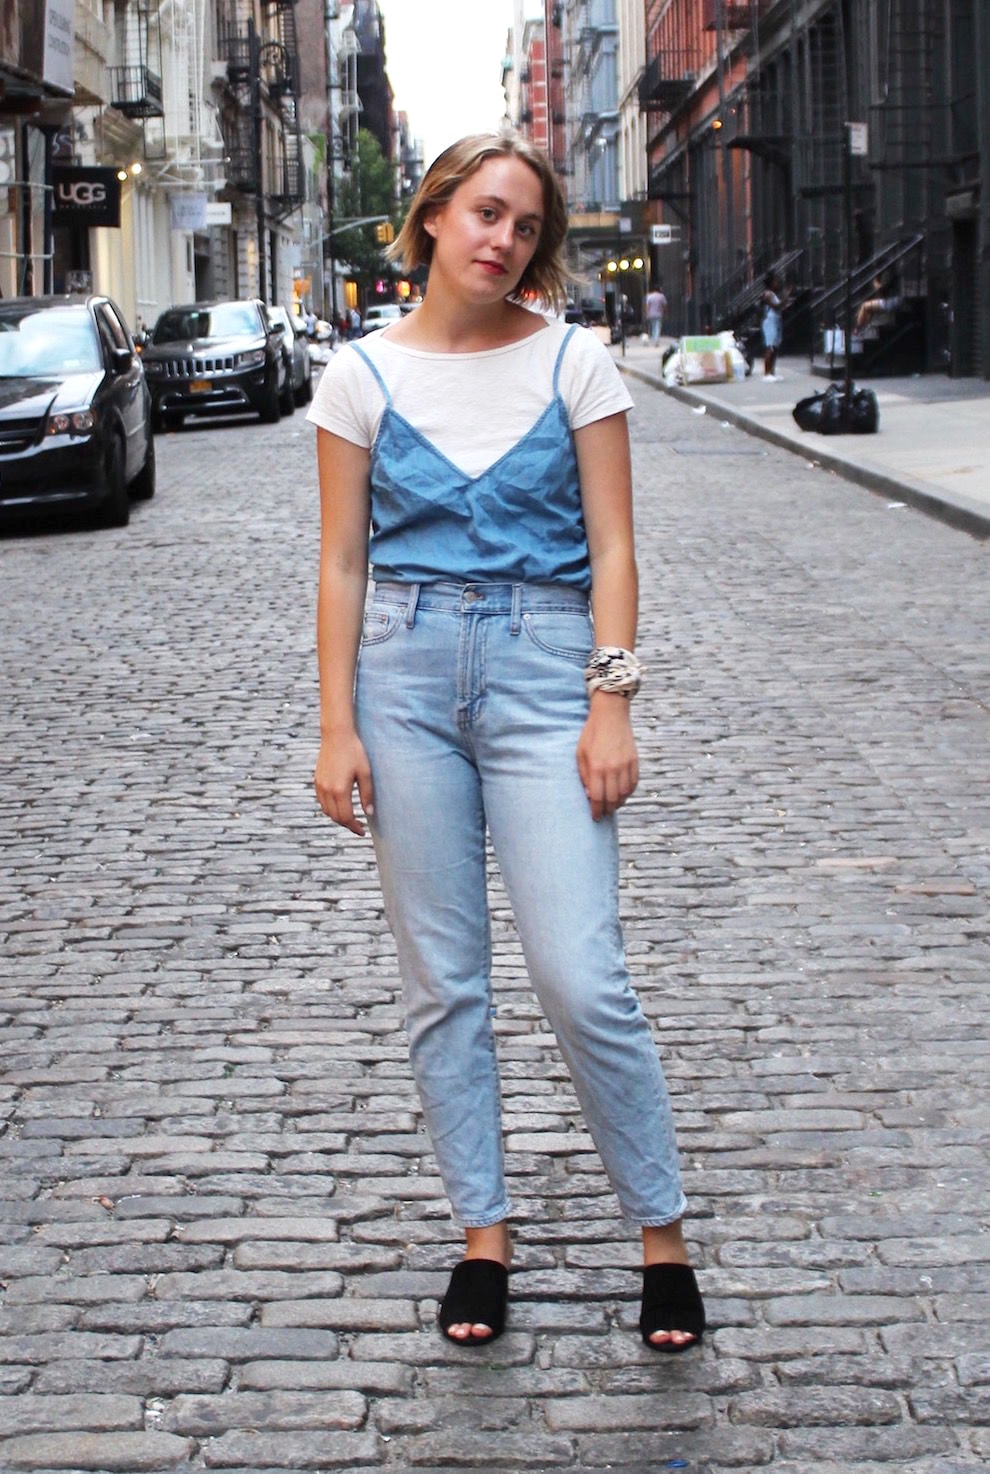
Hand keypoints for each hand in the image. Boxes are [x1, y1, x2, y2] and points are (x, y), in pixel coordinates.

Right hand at [314, 730, 373, 835]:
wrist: (336, 734)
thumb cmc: (354, 751)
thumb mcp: (366, 773)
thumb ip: (367, 794)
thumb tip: (369, 813)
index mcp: (340, 790)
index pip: (346, 817)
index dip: (355, 827)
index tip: (363, 832)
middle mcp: (327, 790)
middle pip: (335, 817)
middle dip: (347, 825)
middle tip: (359, 827)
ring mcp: (320, 785)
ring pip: (327, 811)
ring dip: (338, 818)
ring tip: (351, 817)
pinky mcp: (317, 780)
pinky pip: (322, 802)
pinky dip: (330, 809)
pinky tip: (340, 806)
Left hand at [576, 694, 638, 820]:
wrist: (611, 715)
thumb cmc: (592, 734)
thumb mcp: (580, 753)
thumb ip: (583, 775)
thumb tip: (588, 794)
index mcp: (597, 767)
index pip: (597, 797)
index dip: (596, 810)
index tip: (594, 817)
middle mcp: (613, 769)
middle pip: (612, 799)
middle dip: (607, 810)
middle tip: (603, 814)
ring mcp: (626, 765)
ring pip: (625, 794)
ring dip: (619, 803)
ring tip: (612, 805)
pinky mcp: (635, 761)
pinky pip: (634, 784)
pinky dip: (628, 792)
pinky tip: (622, 794)